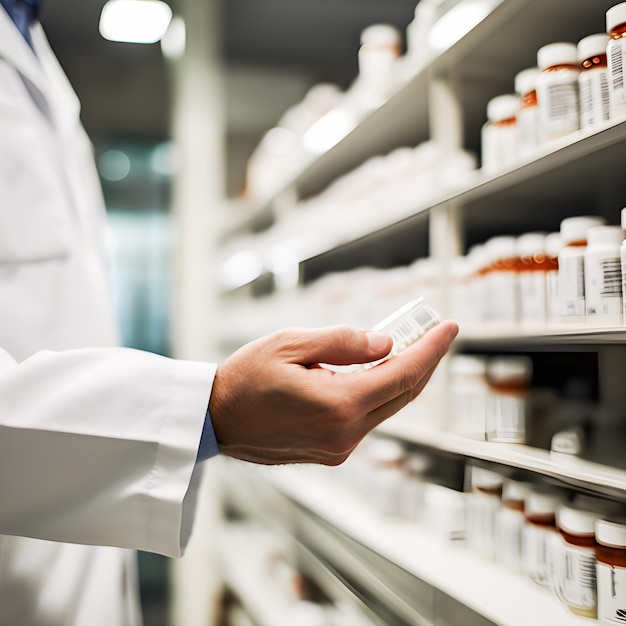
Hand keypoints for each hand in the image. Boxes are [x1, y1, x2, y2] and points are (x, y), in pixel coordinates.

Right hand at [209, 320, 457, 464]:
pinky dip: (378, 394)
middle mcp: (345, 434)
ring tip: (404, 346)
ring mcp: (339, 449)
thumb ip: (343, 342)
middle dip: (423, 361)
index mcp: (338, 405)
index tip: (449, 326)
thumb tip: (386, 343)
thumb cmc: (245, 377)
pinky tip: (375, 373)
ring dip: (400, 377)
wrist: (215, 419)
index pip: (403, 374)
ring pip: (387, 408)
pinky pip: (367, 419)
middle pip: (403, 394)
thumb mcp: (291, 344)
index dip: (431, 348)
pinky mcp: (331, 453)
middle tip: (434, 332)